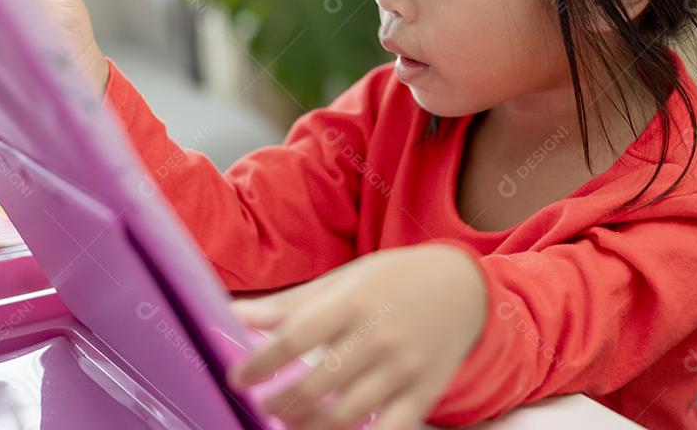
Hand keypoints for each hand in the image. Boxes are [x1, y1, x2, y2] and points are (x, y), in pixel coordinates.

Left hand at [227, 244, 486, 429]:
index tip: (238, 378)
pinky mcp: (423, 395)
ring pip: (345, 415)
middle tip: (265, 404)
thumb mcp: (342, 281)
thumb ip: (289, 304)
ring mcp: (403, 369)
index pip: (296, 337)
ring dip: (308, 426)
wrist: (462, 288)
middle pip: (317, 383)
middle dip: (281, 402)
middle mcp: (378, 337)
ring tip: (290, 421)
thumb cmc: (390, 282)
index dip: (261, 362)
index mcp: (353, 302)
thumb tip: (234, 315)